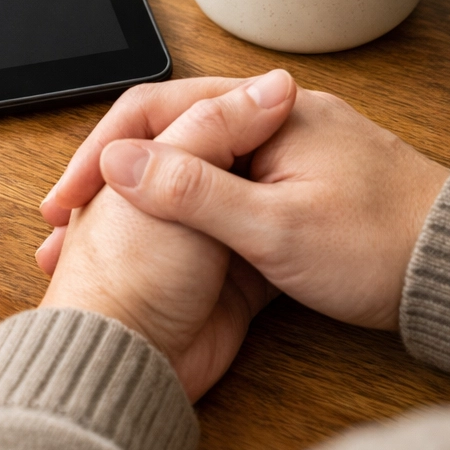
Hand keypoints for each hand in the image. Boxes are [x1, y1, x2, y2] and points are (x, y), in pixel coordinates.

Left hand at [38, 78, 292, 399]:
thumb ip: (215, 128)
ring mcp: (201, 228)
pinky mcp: (232, 270)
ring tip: (317, 168)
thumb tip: (272, 85)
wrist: (134, 363)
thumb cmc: (133, 271)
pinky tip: (314, 216)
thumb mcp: (178, 182)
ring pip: (246, 186)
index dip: (237, 101)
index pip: (182, 104)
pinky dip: (283, 225)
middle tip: (305, 131)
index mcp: (145, 155)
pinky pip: (263, 235)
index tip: (283, 98)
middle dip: (260, 138)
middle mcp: (170, 186)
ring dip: (273, 180)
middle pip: (223, 145)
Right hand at [97, 77, 449, 329]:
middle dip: (112, 172)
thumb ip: (196, 192)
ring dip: (140, 191)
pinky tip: (155, 234)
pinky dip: (177, 206)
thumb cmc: (383, 245)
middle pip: (167, 131)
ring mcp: (276, 147)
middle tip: (69, 216)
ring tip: (96, 229)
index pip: (157, 111)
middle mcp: (268, 118)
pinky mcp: (286, 180)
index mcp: (265, 109)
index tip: (69, 195)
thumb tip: (122, 162)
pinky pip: (214, 181)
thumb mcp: (278, 228)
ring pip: (187, 158)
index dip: (103, 152)